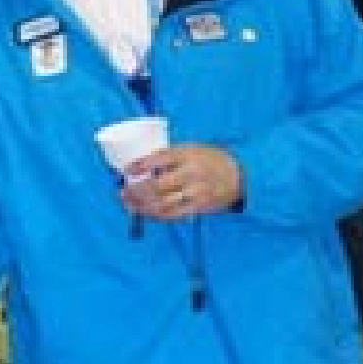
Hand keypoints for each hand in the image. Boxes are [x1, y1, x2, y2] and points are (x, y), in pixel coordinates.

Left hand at [121, 142, 242, 222]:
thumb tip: (140, 165)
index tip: (126, 170)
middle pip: (157, 184)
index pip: (159, 158)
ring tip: (128, 203)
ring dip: (142, 205)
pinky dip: (156, 214)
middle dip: (136, 190)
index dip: (140, 165)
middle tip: (122, 192)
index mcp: (188, 153)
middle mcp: (191, 172)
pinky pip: (173, 214)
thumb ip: (170, 156)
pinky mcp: (199, 207)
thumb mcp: (193, 148)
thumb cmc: (211, 159)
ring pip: (162, 203)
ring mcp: (196, 191)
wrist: (239, 175)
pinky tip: (145, 212)